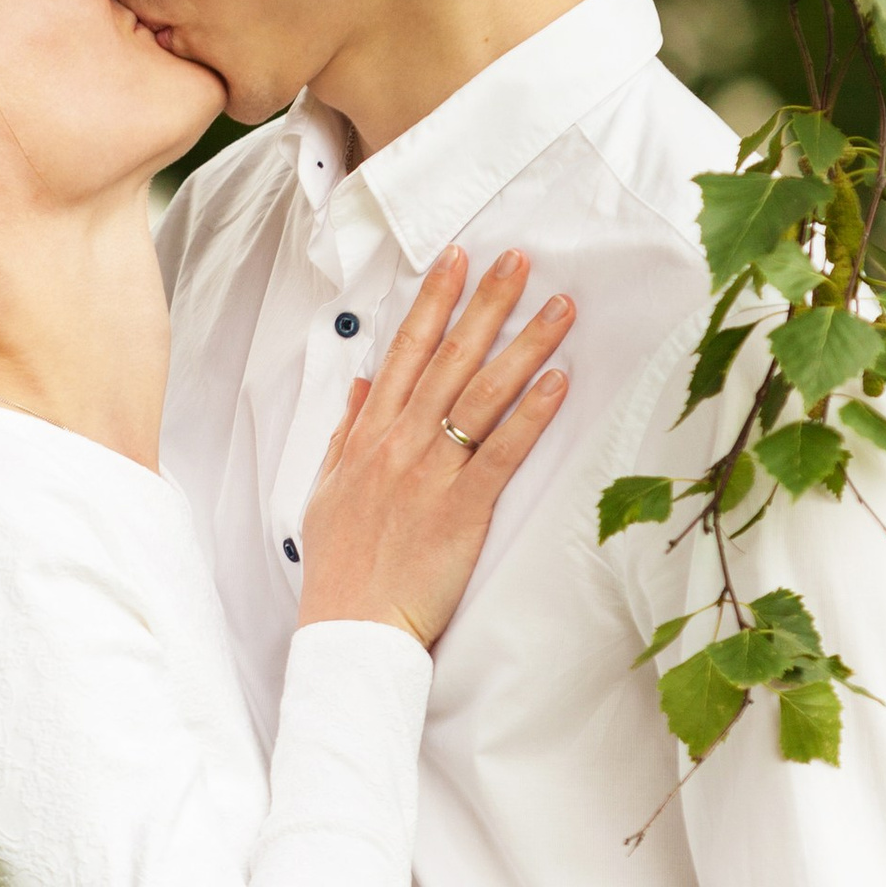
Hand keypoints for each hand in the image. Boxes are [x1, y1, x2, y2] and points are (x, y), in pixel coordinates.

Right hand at [298, 247, 570, 647]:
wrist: (350, 628)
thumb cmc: (341, 566)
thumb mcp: (327, 491)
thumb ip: (345, 432)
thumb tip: (360, 385)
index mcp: (367, 436)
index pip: (404, 352)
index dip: (433, 301)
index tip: (456, 258)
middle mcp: (398, 444)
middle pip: (449, 359)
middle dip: (484, 303)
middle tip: (518, 259)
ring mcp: (430, 474)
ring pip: (481, 395)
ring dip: (523, 345)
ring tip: (559, 307)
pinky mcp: (461, 510)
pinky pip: (501, 452)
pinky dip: (530, 415)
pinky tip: (558, 381)